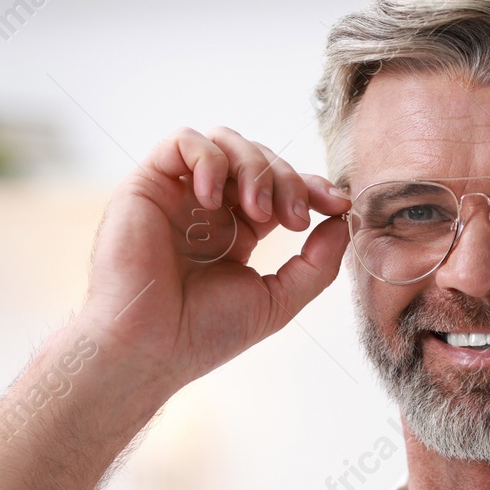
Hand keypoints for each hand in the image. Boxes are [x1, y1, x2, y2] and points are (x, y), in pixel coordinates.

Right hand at [78, 126, 350, 391]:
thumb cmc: (203, 334)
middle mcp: (207, 209)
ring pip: (226, 142)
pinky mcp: (146, 185)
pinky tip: (212, 197)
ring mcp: (178, 194)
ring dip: (254, 168)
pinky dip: (207, 158)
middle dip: (287, 180)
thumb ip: (316, 263)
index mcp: (236, 232)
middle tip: (293, 219)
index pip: (280, 188)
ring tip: (257, 211)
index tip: (337, 204)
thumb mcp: (278, 300)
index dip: (312, 186)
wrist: (149, 348)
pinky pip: (182, 141)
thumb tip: (343, 221)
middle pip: (259, 160)